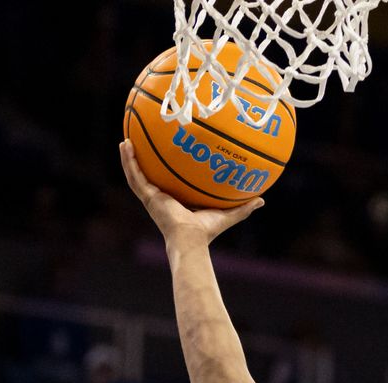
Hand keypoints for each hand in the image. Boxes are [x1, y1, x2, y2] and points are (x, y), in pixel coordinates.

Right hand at [119, 139, 263, 243]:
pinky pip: (134, 175)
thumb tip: (262, 199)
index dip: (167, 169)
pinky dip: (128, 161)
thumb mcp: (228, 214)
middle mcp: (161, 198)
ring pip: (137, 173)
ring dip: (130, 157)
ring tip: (125, 140)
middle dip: (144, 160)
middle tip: (141, 142)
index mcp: (176, 201)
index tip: (167, 155)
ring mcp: (152, 197)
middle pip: (150, 175)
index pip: (170, 182)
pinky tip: (125, 145)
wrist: (192, 238)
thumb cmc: (208, 231)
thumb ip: (244, 207)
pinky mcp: (147, 196)